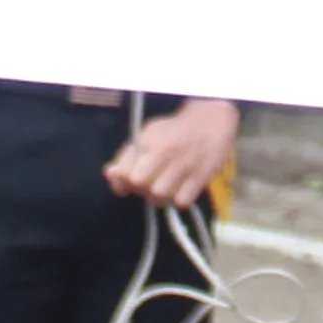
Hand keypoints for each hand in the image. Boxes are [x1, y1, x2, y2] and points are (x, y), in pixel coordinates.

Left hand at [105, 98, 238, 205]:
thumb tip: (110, 174)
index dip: (123, 180)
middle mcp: (166, 152)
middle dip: (140, 188)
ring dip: (159, 196)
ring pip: (160, 196)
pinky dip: (178, 199)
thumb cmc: (175, 130)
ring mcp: (185, 165)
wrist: (212, 121)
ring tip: (165, 186)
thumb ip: (127, 155)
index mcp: (149, 140)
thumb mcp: (148, 135)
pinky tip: (180, 189)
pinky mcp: (202, 177)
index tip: (129, 179)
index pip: (125, 172)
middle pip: (140, 185)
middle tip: (149, 182)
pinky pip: (182, 202)